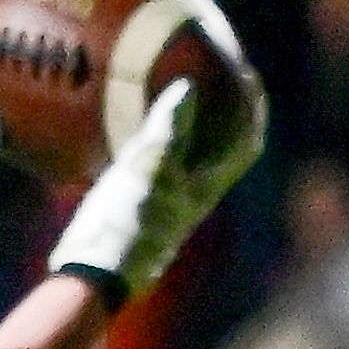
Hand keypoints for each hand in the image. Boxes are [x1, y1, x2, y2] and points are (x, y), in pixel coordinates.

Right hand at [50, 67, 268, 303]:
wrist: (96, 276)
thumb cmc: (126, 224)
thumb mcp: (148, 170)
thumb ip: (169, 127)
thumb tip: (187, 87)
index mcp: (207, 186)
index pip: (247, 140)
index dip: (252, 105)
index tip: (246, 72)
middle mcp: (195, 195)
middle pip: (224, 144)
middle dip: (224, 107)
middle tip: (212, 73)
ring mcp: (170, 204)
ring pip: (193, 155)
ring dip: (193, 122)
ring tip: (180, 89)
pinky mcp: (145, 209)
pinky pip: (165, 165)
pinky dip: (163, 140)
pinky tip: (142, 126)